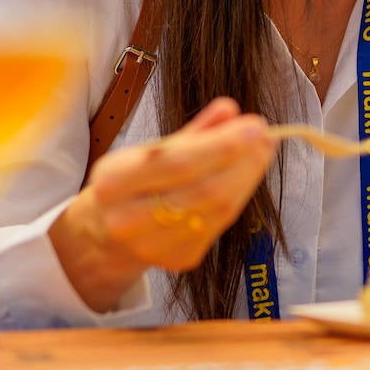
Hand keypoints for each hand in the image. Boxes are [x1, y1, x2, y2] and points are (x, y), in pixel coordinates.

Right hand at [50, 97, 276, 311]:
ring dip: (247, 177)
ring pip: (217, 210)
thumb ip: (190, 132)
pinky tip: (246, 175)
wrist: (104, 235)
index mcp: (114, 182)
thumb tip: (229, 110)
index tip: (253, 124)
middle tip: (265, 136)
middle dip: (241, 160)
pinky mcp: (178, 260)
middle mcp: (129, 219)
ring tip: (262, 151)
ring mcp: (154, 245)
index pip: (176, 162)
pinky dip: (238, 196)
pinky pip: (219, 225)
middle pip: (202, 190)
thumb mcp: (145, 151)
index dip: (220, 145)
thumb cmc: (130, 183)